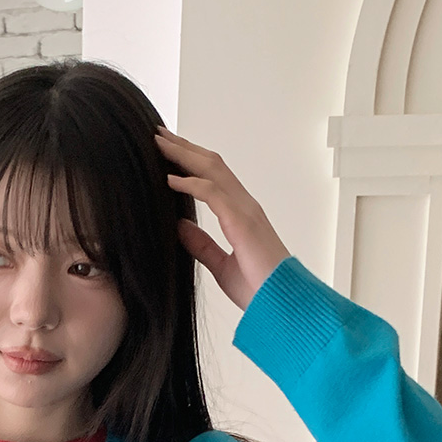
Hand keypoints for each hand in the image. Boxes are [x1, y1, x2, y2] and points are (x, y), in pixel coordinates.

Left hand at [155, 131, 287, 309]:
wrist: (283, 307)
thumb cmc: (259, 290)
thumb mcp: (221, 265)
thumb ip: (202, 245)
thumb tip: (179, 226)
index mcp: (242, 214)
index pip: (213, 176)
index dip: (190, 160)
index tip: (166, 150)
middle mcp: (245, 205)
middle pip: (211, 164)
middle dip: (184, 147)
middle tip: (158, 135)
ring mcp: (246, 211)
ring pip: (212, 170)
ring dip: (184, 155)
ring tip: (159, 144)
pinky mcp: (242, 222)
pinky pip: (213, 193)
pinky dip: (190, 182)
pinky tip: (170, 179)